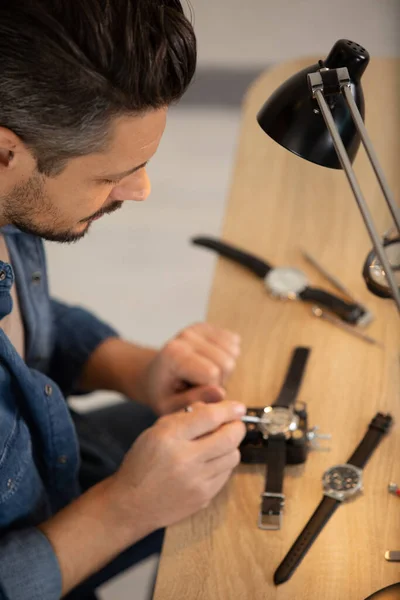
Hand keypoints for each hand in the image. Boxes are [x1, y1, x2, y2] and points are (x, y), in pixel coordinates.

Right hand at [111, 398, 246, 529]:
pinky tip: (210, 462)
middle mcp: (185, 460)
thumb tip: (215, 409)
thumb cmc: (142, 464)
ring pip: (232, 456)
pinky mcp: (203, 497)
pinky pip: (226, 475)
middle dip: (237, 427)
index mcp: (169, 437)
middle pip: (229, 437)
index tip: (238, 407)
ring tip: (218, 444)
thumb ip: (184, 416)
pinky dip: (222, 465)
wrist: (132, 504)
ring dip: (230, 447)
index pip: (209, 417)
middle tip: (234, 424)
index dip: (229, 409)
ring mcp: (196, 482)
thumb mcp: (155, 431)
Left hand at [135, 322, 240, 414]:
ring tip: (205, 374)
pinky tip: (211, 362)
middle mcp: (185, 336)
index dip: (210, 390)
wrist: (153, 375)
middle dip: (220, 379)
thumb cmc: (162, 393)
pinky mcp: (206, 327)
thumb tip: (221, 392)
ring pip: (233, 351)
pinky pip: (233, 341)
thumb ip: (195, 400)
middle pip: (227, 362)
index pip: (213, 374)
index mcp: (174, 355)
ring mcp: (196, 329)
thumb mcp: (170, 407)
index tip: (195, 392)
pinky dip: (227, 355)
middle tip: (200, 384)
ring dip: (224, 368)